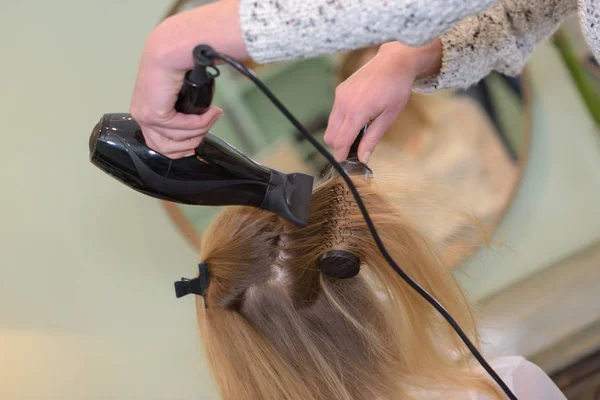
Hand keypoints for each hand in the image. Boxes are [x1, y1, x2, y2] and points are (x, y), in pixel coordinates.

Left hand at [129, 0, 247, 158]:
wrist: (172, 48)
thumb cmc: (176, 64)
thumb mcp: (179, 96)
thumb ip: (183, 114)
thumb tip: (198, 129)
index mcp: (145, 111)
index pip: (158, 145)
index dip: (179, 149)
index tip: (195, 145)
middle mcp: (142, 115)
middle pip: (167, 148)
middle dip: (192, 142)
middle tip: (208, 126)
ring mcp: (146, 116)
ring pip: (178, 139)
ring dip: (200, 130)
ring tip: (213, 115)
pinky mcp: (154, 114)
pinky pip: (183, 128)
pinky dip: (200, 123)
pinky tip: (210, 112)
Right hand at [324, 40, 441, 162]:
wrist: (394, 61)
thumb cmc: (396, 89)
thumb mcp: (388, 117)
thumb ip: (372, 139)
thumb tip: (362, 159)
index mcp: (356, 112)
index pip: (340, 142)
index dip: (341, 156)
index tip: (347, 163)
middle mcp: (343, 103)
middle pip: (330, 136)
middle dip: (339, 146)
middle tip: (356, 149)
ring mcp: (340, 95)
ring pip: (331, 125)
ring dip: (340, 134)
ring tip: (360, 132)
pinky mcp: (340, 90)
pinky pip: (335, 113)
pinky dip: (342, 122)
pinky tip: (358, 118)